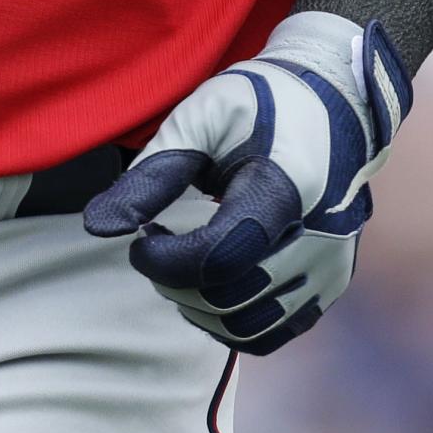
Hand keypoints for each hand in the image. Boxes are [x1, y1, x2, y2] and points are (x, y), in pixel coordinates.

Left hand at [81, 10, 412, 353]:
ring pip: (249, 327)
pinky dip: (230, 320)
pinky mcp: (331, 283)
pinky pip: (274, 331)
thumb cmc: (261, 103)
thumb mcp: (199, 119)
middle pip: (229, 299)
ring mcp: (330, 266)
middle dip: (174, 280)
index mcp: (286, 190)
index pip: (217, 258)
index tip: (141, 235)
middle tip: (155, 239)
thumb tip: (99, 227)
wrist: (334, 100)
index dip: (164, 259)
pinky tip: (209, 280)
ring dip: (198, 305)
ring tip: (182, 258)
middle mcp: (320, 238)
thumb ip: (150, 175)